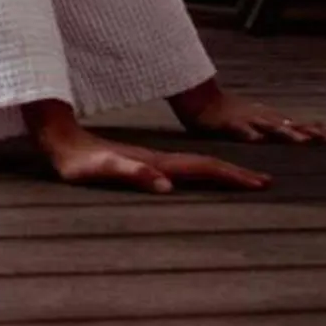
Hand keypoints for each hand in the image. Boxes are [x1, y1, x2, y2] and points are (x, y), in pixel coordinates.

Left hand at [22, 99, 270, 193]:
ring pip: (195, 165)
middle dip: (236, 172)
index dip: (229, 175)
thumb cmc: (75, 161)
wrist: (58, 141)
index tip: (257, 182)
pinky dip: (202, 172)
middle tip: (266, 181)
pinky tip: (205, 177)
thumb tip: (163, 184)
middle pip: (204, 164)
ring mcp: (152, 161)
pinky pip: (181, 169)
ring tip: (247, 178)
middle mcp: (158, 160)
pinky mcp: (143, 164)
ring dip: (223, 170)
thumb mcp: (98, 170)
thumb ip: (128, 173)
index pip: (200, 167)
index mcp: (155, 162)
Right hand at [169, 78, 325, 145]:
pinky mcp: (229, 124)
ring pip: (273, 127)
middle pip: (299, 127)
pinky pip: (240, 129)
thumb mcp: (261, 123)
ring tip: (304, 142)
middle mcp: (269, 119)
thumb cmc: (232, 115)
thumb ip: (281, 132)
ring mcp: (251, 120)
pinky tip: (256, 140)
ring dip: (289, 134)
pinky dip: (249, 133)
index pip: (308, 127)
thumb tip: (306, 139)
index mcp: (277, 121)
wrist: (201, 100)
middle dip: (321, 134)